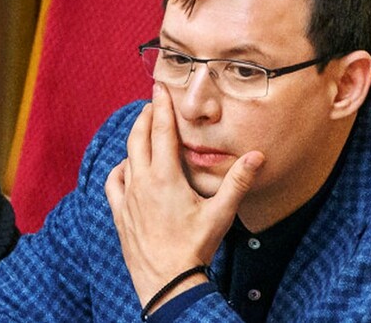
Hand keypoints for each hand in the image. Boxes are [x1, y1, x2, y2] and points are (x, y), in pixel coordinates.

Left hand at [105, 82, 264, 308]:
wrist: (167, 282)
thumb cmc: (195, 246)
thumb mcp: (222, 212)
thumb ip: (239, 182)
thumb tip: (257, 156)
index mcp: (166, 177)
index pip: (161, 131)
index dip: (160, 107)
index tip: (158, 89)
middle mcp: (143, 182)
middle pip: (138, 137)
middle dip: (145, 116)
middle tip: (152, 102)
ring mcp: (128, 198)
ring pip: (126, 157)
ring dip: (133, 139)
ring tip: (143, 131)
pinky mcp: (121, 214)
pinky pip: (113, 183)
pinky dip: (120, 169)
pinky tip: (126, 169)